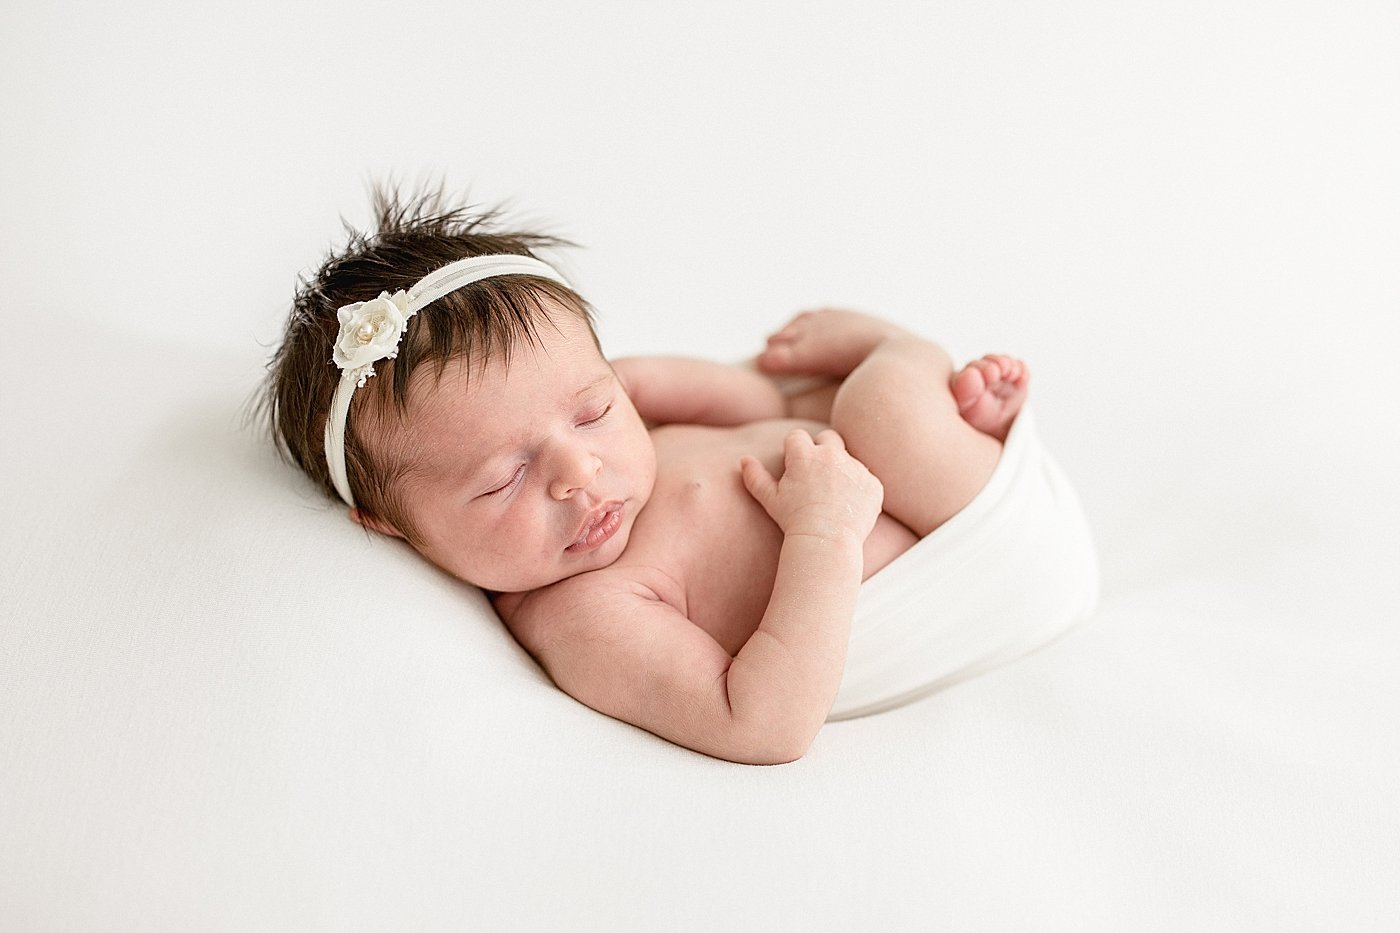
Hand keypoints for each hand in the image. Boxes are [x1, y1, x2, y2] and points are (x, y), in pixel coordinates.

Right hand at [739, 429, 882, 542]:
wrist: (826, 542)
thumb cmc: (794, 521)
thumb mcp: (770, 500)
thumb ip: (755, 477)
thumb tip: (744, 459)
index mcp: (803, 454)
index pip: (797, 437)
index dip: (794, 452)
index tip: (795, 468)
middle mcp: (831, 454)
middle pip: (827, 438)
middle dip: (822, 450)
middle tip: (818, 476)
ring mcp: (855, 467)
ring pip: (848, 460)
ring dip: (842, 471)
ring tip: (833, 498)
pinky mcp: (873, 483)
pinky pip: (867, 480)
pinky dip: (860, 490)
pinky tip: (849, 508)